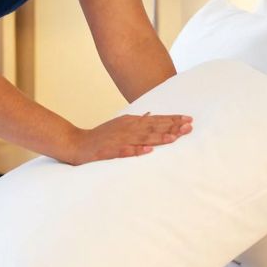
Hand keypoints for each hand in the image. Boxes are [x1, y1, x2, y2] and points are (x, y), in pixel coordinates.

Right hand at [61, 112, 193, 164]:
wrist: (77, 143)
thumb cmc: (102, 136)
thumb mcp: (121, 124)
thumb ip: (138, 121)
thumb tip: (153, 115)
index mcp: (131, 121)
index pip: (156, 120)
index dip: (172, 119)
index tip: (188, 120)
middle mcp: (127, 128)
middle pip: (153, 127)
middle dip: (172, 127)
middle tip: (189, 127)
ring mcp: (119, 139)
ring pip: (142, 138)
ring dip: (159, 138)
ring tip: (174, 138)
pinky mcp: (110, 151)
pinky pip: (126, 151)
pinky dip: (137, 151)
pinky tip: (148, 151)